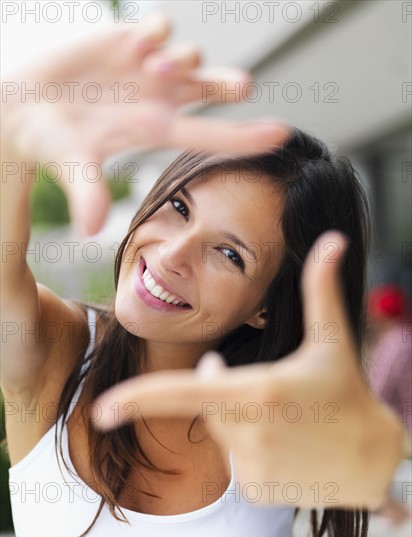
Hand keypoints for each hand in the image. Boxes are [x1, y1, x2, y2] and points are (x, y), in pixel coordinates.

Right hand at [2, 14, 287, 234]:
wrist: (26, 108)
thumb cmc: (53, 142)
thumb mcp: (72, 164)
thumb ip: (87, 190)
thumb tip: (90, 229)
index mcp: (157, 131)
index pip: (211, 137)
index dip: (247, 137)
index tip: (284, 134)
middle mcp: (161, 100)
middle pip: (213, 90)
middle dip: (230, 85)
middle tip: (242, 88)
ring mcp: (147, 68)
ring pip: (190, 56)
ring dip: (180, 60)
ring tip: (148, 66)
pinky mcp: (127, 39)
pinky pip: (159, 29)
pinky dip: (156, 33)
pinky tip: (137, 44)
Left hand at [95, 232, 403, 508]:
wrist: (371, 457)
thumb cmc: (346, 390)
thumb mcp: (333, 338)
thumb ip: (322, 287)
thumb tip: (332, 239)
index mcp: (260, 391)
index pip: (187, 393)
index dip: (139, 399)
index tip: (102, 410)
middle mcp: (252, 433)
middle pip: (208, 405)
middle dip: (223, 388)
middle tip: (262, 389)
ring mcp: (255, 467)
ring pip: (222, 432)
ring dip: (238, 417)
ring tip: (281, 415)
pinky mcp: (258, 491)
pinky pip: (234, 459)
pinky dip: (249, 446)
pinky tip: (283, 442)